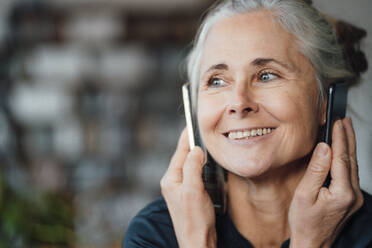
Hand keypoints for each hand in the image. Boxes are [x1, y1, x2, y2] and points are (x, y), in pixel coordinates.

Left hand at [160, 128, 216, 247]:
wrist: (197, 242)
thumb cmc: (195, 220)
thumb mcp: (193, 190)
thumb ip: (193, 167)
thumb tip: (195, 150)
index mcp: (171, 179)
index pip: (179, 152)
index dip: (186, 137)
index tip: (191, 124)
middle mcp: (173, 182)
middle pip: (182, 156)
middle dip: (190, 142)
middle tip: (198, 128)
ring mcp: (180, 188)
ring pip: (187, 164)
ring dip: (194, 152)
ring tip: (200, 140)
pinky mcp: (188, 194)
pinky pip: (192, 173)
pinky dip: (198, 164)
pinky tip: (204, 161)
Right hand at [289, 118, 363, 247]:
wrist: (313, 242)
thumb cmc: (304, 221)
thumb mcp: (304, 194)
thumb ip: (316, 170)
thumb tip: (324, 148)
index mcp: (342, 192)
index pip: (342, 158)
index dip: (340, 139)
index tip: (338, 123)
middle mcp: (353, 194)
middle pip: (352, 160)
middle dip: (348, 138)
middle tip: (344, 121)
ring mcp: (354, 197)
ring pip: (353, 166)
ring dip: (349, 147)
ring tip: (345, 131)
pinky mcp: (351, 199)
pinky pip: (351, 174)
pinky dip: (347, 159)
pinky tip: (343, 152)